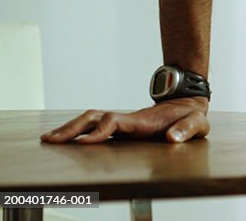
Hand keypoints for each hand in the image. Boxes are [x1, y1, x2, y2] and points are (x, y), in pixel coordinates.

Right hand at [40, 97, 209, 143]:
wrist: (189, 103)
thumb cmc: (191, 116)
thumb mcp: (196, 123)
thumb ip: (186, 129)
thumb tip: (171, 139)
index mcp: (143, 121)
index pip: (115, 122)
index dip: (100, 131)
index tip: (86, 142)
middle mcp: (128, 120)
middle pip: (94, 118)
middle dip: (72, 128)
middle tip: (51, 140)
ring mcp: (124, 123)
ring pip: (91, 120)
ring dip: (70, 128)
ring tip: (49, 139)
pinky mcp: (123, 128)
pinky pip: (96, 127)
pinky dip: (79, 132)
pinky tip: (66, 139)